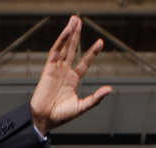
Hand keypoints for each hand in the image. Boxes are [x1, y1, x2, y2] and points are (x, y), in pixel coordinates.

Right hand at [30, 16, 112, 135]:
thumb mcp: (82, 107)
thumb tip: (109, 89)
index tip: (100, 42)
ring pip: (63, 47)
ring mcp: (56, 69)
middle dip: (76, 35)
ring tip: (74, 20)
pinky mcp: (48, 69)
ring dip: (68, 34)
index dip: (92, 53)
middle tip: (79, 21)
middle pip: (72, 49)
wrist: (45, 120)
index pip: (84, 62)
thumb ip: (95, 98)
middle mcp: (64, 72)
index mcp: (73, 80)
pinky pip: (55, 52)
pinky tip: (66, 31)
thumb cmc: (61, 116)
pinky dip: (60, 41)